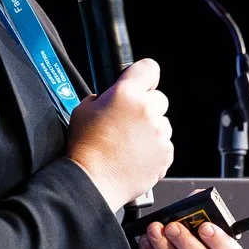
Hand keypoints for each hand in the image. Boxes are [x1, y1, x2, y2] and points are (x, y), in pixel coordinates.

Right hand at [65, 58, 172, 211]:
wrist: (93, 181)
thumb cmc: (85, 148)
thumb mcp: (83, 109)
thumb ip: (103, 97)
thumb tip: (111, 98)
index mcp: (125, 93)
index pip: (148, 68)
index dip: (145, 76)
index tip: (142, 83)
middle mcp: (146, 110)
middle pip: (159, 99)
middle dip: (147, 108)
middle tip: (128, 123)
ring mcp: (159, 132)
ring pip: (163, 124)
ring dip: (151, 131)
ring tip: (129, 145)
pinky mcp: (166, 153)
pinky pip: (165, 146)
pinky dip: (154, 151)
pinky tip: (135, 157)